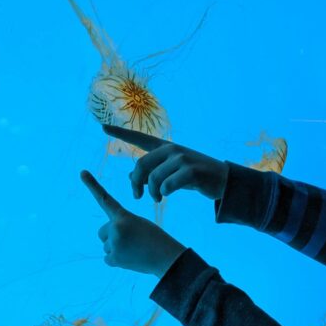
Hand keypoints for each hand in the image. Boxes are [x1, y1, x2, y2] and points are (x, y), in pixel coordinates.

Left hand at [81, 170, 184, 276]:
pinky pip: (107, 258)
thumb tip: (106, 240)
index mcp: (124, 216)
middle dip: (111, 237)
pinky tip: (131, 259)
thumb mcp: (139, 225)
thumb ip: (120, 226)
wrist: (168, 258)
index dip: (92, 185)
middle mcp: (116, 228)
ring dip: (117, 249)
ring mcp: (114, 244)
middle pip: (102, 232)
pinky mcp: (114, 259)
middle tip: (131, 241)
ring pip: (106, 246)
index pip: (105, 199)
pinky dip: (117, 260)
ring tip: (134, 251)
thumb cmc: (156, 240)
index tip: (82, 172)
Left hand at [102, 124, 228, 202]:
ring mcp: (181, 158)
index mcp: (165, 148)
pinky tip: (167, 195)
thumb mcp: (172, 174)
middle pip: (141, 165)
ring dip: (153, 192)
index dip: (121, 133)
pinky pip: (168, 184)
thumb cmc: (196, 178)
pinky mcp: (190, 170)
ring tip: (157, 199)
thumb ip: (152, 173)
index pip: (139, 138)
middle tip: (137, 196)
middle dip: (136, 183)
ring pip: (154, 178)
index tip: (102, 127)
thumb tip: (129, 176)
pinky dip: (165, 192)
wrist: (224, 181)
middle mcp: (171, 150)